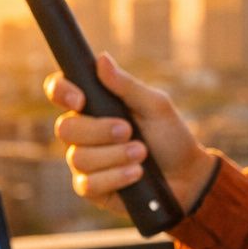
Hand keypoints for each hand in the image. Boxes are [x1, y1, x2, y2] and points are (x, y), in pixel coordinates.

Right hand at [44, 53, 218, 219]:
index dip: (61, 92)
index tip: (80, 100)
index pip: (60, 91)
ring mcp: (84, 162)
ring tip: (142, 153)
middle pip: (65, 128)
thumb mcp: (155, 106)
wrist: (187, 175)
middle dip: (99, 130)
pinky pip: (88, 184)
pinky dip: (115, 177)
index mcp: (94, 106)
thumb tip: (101, 59)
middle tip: (128, 131)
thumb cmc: (170, 136)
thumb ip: (127, 86)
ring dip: (114, 155)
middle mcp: (82, 133)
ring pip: (78, 157)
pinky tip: (136, 173)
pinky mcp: (91, 189)